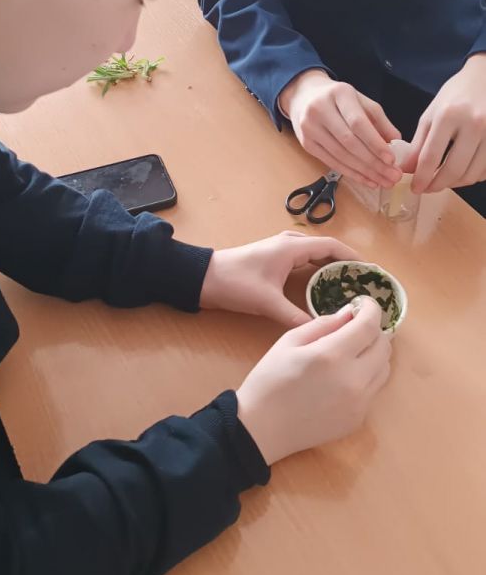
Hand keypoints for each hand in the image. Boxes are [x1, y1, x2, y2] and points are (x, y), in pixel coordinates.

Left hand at [200, 231, 361, 328]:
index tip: (371, 273)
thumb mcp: (267, 303)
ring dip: (332, 267)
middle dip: (346, 265)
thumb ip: (295, 317)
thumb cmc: (235, 284)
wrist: (203, 278)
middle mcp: (289, 243)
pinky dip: (317, 270)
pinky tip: (323, 288)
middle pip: (326, 249)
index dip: (354, 257)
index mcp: (291, 247)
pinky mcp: (274, 258)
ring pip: (315, 255)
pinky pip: (304, 260)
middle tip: (364, 285)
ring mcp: (281, 249)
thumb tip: (322, 331)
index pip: (332, 246)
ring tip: (349, 287)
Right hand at [237, 297, 390, 465]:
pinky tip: (342, 378)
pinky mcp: (358, 419)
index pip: (369, 325)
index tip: (363, 303)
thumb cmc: (269, 380)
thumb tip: (349, 314)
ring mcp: (359, 403)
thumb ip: (322, 324)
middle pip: (384, 346)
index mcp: (332, 356)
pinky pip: (373, 390)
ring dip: (373, 354)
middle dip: (373, 330)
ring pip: (384, 368)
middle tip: (354, 327)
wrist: (261, 430)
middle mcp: (353, 380)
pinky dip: (365, 377)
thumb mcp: (288, 342)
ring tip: (351, 351)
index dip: (370, 309)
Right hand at [279, 70, 400, 188]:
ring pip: (340, 155)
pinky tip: (367, 180)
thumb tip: (396, 142)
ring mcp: (310, 127)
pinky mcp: (306, 143)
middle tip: (392, 176)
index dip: (375, 143)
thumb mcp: (360, 101)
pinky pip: (331, 162)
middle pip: (349, 142)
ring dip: (364, 172)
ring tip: (383, 181)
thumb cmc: (338, 99)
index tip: (391, 159)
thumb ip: (379, 119)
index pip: (358, 123)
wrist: (304, 96)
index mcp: (339, 94)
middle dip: (373, 162)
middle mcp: (320, 109)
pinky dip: (351, 173)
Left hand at [410, 54, 485, 192]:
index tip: (415, 188)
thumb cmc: (455, 96)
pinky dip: (472, 177)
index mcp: (449, 115)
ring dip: (455, 184)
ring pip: (472, 174)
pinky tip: (462, 172)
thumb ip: (419, 144)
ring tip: (443, 181)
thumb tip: (406, 170)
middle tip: (428, 189)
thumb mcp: (432, 114)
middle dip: (438, 185)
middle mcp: (474, 125)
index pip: (431, 156)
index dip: (421, 177)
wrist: (485, 78)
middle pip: (454, 170)